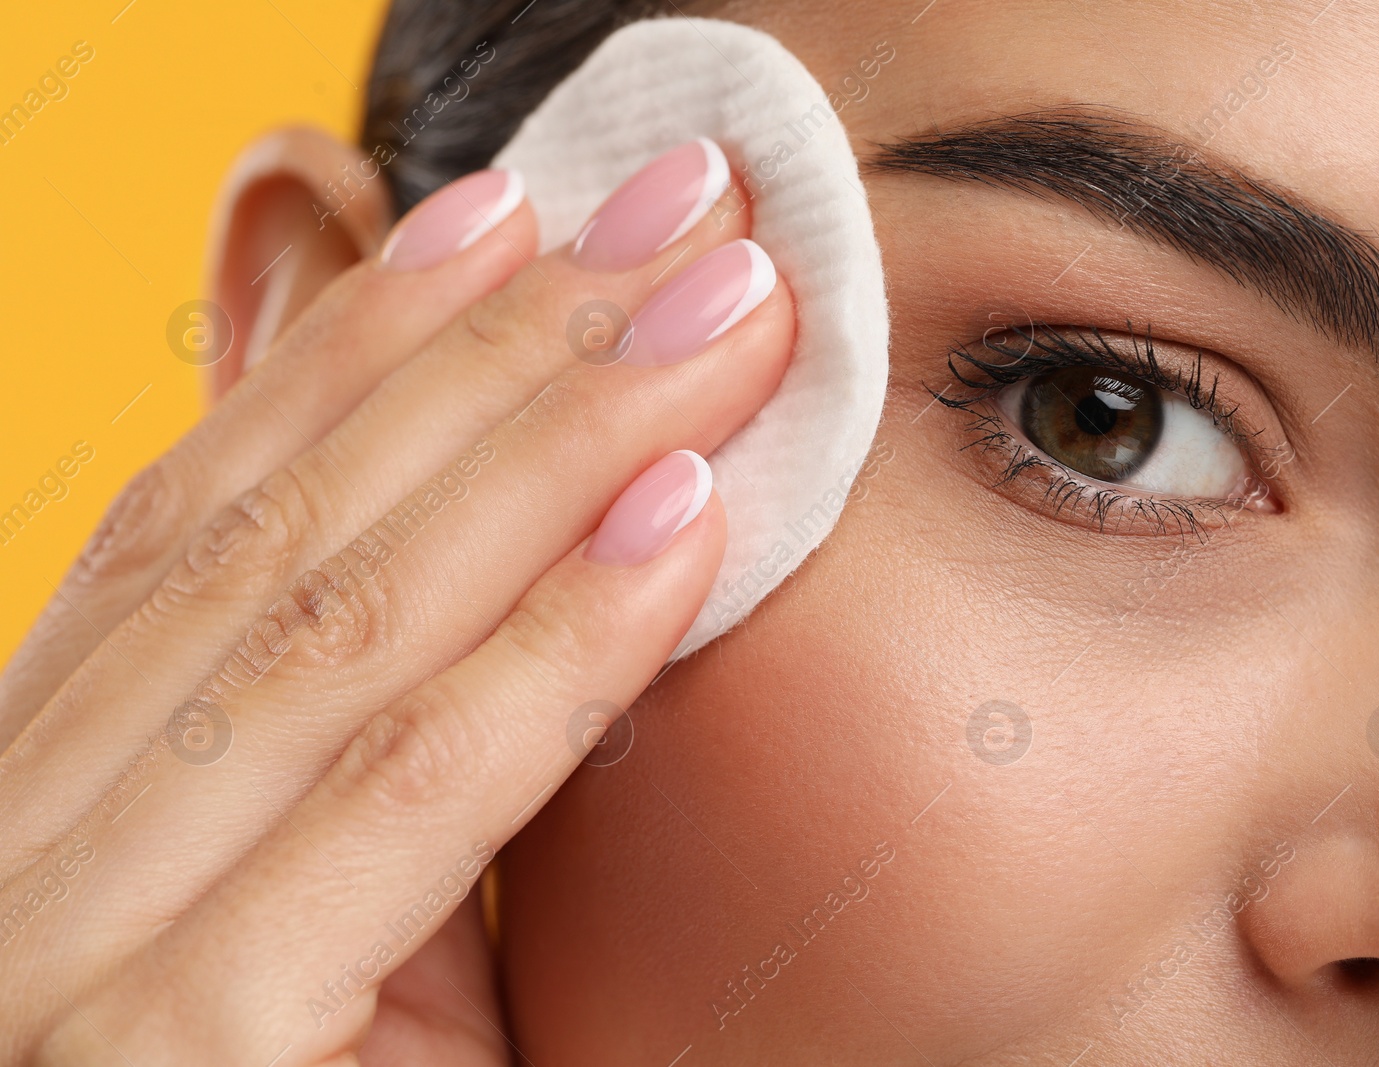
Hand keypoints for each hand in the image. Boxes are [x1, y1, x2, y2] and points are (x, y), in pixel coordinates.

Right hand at [0, 144, 791, 1064]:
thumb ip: (376, 753)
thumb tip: (535, 556)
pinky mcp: (173, 1057)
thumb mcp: (323, 918)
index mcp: (45, 804)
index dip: (358, 346)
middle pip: (282, 531)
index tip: (513, 216)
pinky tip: (679, 523)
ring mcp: (64, 958)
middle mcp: (20, 850)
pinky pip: (402, 801)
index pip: (205, 518)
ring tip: (713, 314)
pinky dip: (548, 649)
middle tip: (674, 210)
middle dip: (497, 346)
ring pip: (336, 620)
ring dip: (551, 440)